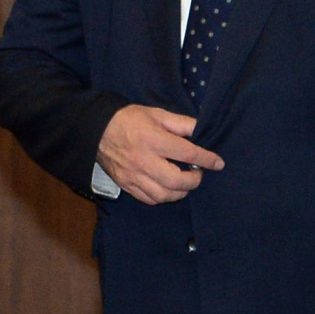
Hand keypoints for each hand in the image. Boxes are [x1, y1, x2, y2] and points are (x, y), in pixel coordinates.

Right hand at [96, 105, 223, 204]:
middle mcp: (143, 161)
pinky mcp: (125, 184)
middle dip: (194, 181)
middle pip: (176, 182)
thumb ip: (182, 123)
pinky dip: (163, 197)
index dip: (207, 159)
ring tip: (185, 182)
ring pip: (163, 195)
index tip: (218, 163)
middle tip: (198, 173)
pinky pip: (148, 199)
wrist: (95, 129)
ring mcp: (132, 175)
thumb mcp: (158, 114)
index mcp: (153, 140)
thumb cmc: (130, 119)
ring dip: (180, 192)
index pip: (187, 154)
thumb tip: (202, 131)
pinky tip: (168, 188)